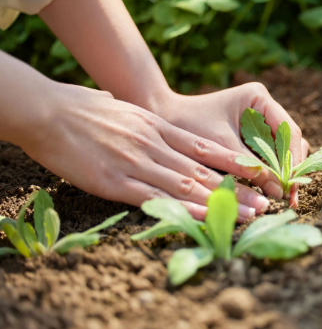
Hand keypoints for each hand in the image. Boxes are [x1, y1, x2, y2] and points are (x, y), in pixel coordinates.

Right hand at [19, 83, 269, 221]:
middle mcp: (154, 145)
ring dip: (221, 203)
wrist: (49, 111)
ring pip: (187, 186)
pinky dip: (183, 210)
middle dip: (237, 189)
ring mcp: (137, 163)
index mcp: (157, 127)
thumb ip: (146, 121)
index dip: (233, 163)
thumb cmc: (84, 109)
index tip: (257, 174)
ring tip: (248, 215)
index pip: (203, 147)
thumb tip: (159, 123)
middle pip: (203, 171)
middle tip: (264, 203)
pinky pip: (156, 199)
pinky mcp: (116, 182)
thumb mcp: (125, 109)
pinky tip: (204, 219)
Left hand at [157, 82, 309, 206]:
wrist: (163, 121)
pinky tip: (269, 190)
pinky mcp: (250, 136)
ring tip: (281, 197)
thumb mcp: (223, 148)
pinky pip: (267, 155)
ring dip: (281, 172)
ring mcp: (258, 122)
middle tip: (289, 197)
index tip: (291, 185)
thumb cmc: (189, 127)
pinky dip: (269, 171)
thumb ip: (252, 167)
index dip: (293, 160)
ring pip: (281, 150)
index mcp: (259, 98)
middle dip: (290, 168)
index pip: (289, 131)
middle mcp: (263, 108)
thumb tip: (279, 191)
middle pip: (289, 141)